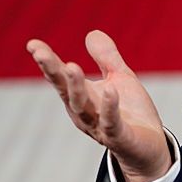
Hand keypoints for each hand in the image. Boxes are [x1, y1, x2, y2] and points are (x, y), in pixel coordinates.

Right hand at [27, 30, 171, 181]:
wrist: (149, 148)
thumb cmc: (131, 114)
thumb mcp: (120, 79)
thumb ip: (106, 58)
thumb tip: (91, 32)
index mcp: (82, 97)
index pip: (60, 77)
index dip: (47, 61)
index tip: (32, 44)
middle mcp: (84, 112)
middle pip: (65, 90)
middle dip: (52, 71)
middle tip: (40, 53)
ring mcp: (99, 126)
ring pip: (82, 106)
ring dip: (76, 87)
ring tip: (71, 66)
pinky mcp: (118, 137)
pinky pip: (111, 122)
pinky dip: (109, 107)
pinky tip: (110, 90)